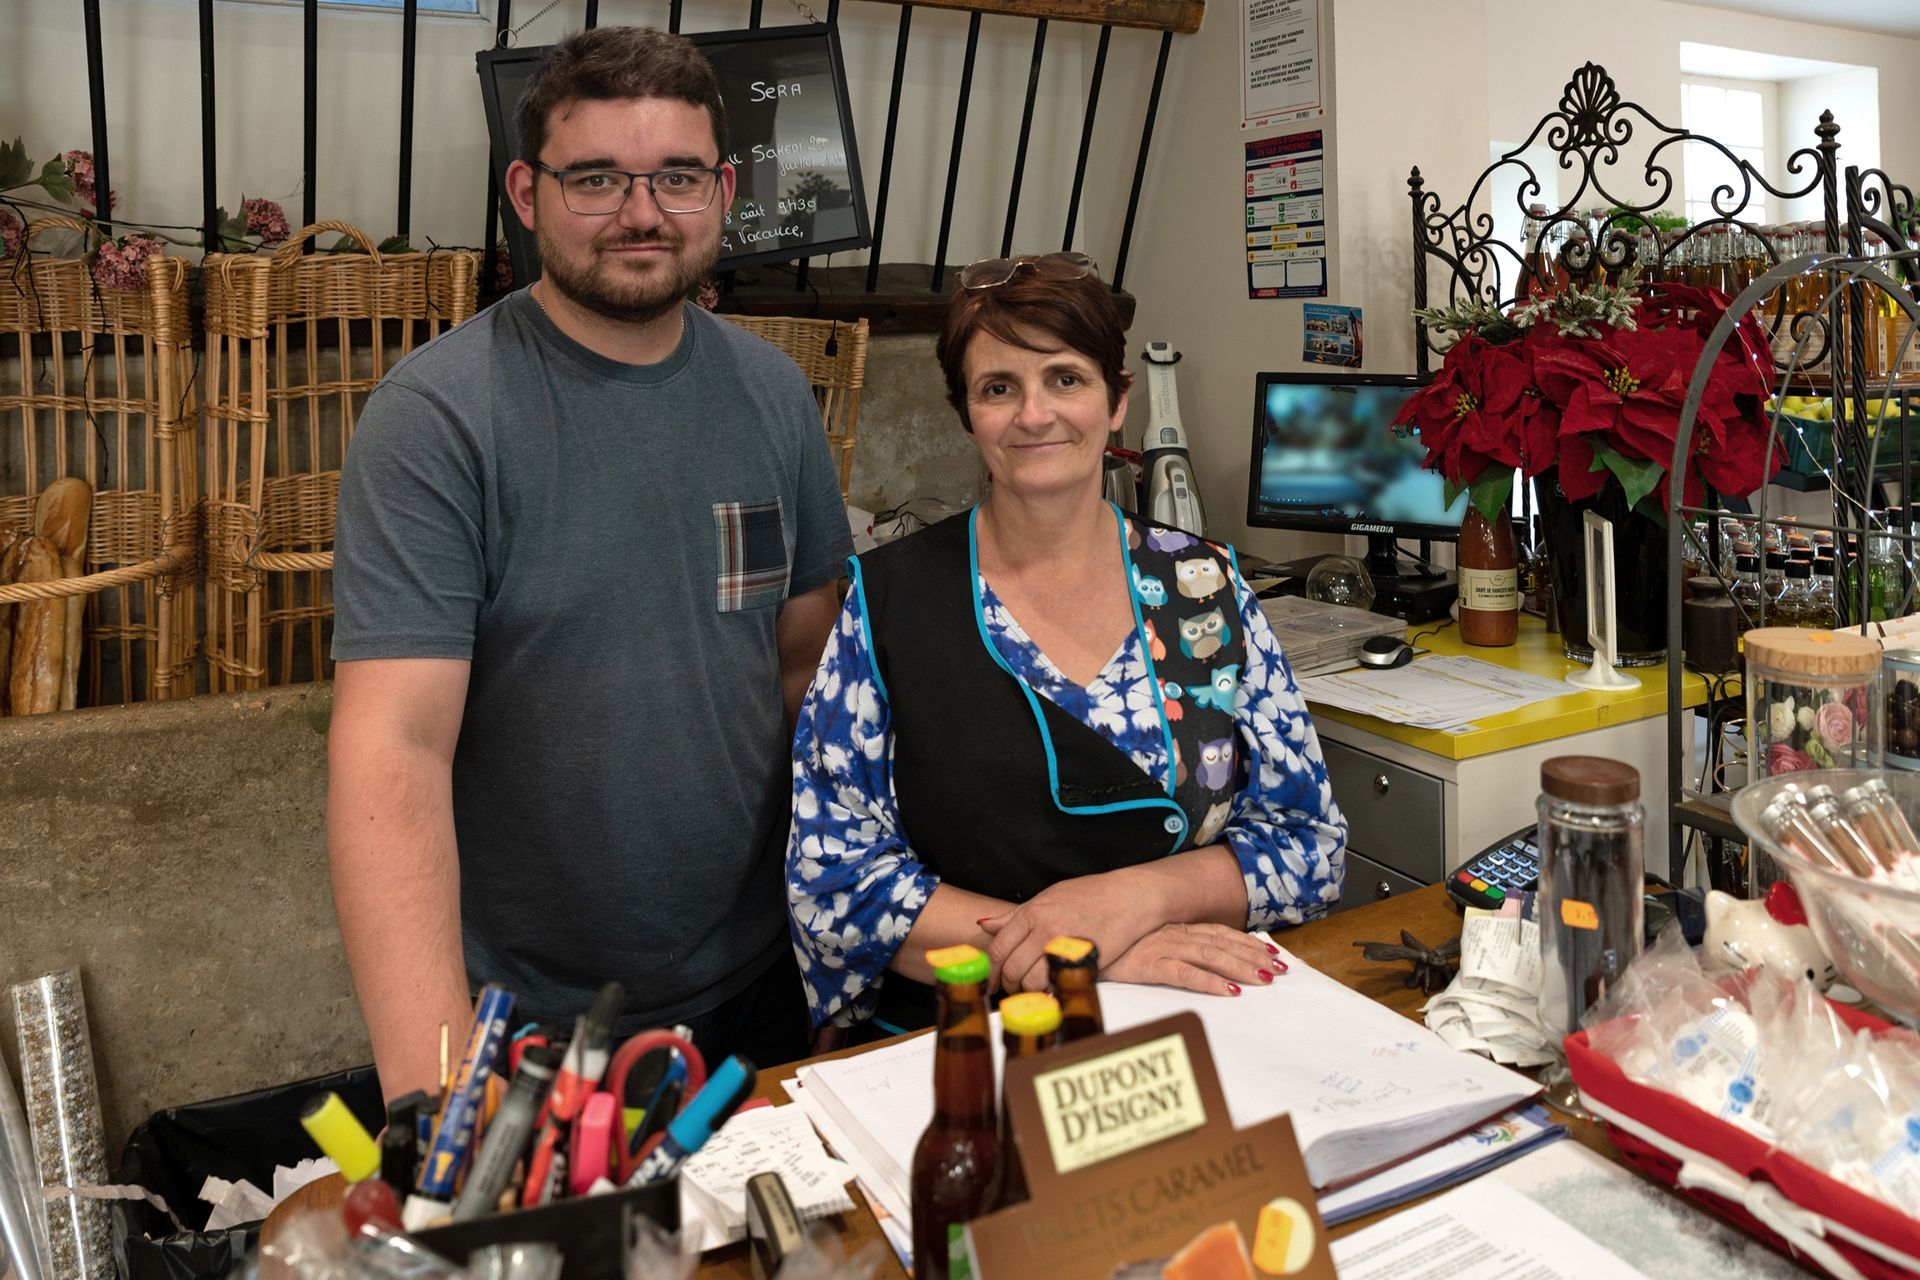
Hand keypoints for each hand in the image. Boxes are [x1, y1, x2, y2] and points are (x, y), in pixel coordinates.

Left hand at [978, 871, 1165, 993]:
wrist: (1129, 897)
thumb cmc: (1091, 896)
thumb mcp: (1049, 897)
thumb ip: (1016, 915)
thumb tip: (985, 925)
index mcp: (1033, 912)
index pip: (999, 948)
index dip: (992, 969)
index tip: (993, 980)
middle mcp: (1044, 928)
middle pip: (1011, 967)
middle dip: (1007, 984)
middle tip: (1011, 990)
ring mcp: (1063, 945)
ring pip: (1030, 981)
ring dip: (1027, 991)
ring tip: (1032, 991)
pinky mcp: (1082, 961)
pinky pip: (1056, 984)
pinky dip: (1050, 992)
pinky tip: (1051, 990)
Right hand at [1102, 923, 1284, 996]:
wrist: (1075, 943)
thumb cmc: (1111, 947)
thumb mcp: (1144, 944)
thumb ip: (1170, 948)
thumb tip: (1198, 961)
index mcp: (1174, 928)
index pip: (1219, 934)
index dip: (1246, 943)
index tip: (1271, 954)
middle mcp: (1172, 934)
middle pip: (1222, 945)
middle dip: (1253, 957)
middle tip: (1280, 969)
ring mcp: (1161, 947)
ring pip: (1210, 956)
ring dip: (1240, 968)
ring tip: (1264, 980)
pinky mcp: (1148, 964)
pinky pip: (1185, 974)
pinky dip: (1209, 982)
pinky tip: (1229, 992)